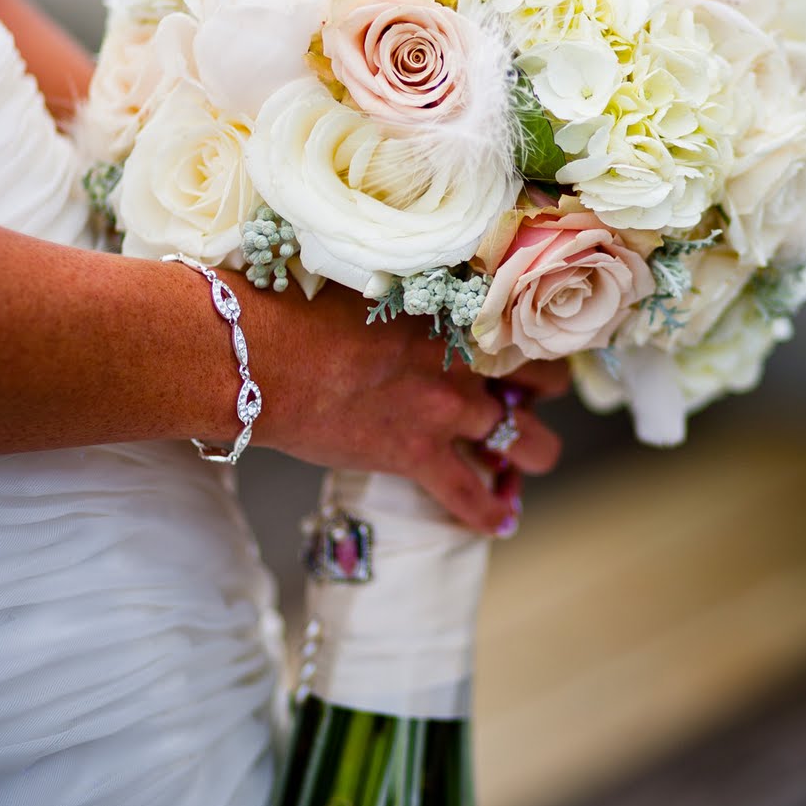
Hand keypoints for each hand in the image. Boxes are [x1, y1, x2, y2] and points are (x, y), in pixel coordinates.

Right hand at [250, 279, 567, 532]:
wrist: (264, 359)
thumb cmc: (298, 311)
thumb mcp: (366, 283)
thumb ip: (402, 290)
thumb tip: (404, 285)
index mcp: (451, 313)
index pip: (519, 323)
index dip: (530, 334)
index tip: (526, 341)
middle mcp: (461, 363)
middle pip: (539, 383)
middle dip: (542, 393)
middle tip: (532, 398)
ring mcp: (445, 413)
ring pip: (526, 443)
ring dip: (535, 451)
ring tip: (533, 458)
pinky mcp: (418, 457)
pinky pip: (469, 495)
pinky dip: (487, 513)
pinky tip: (501, 522)